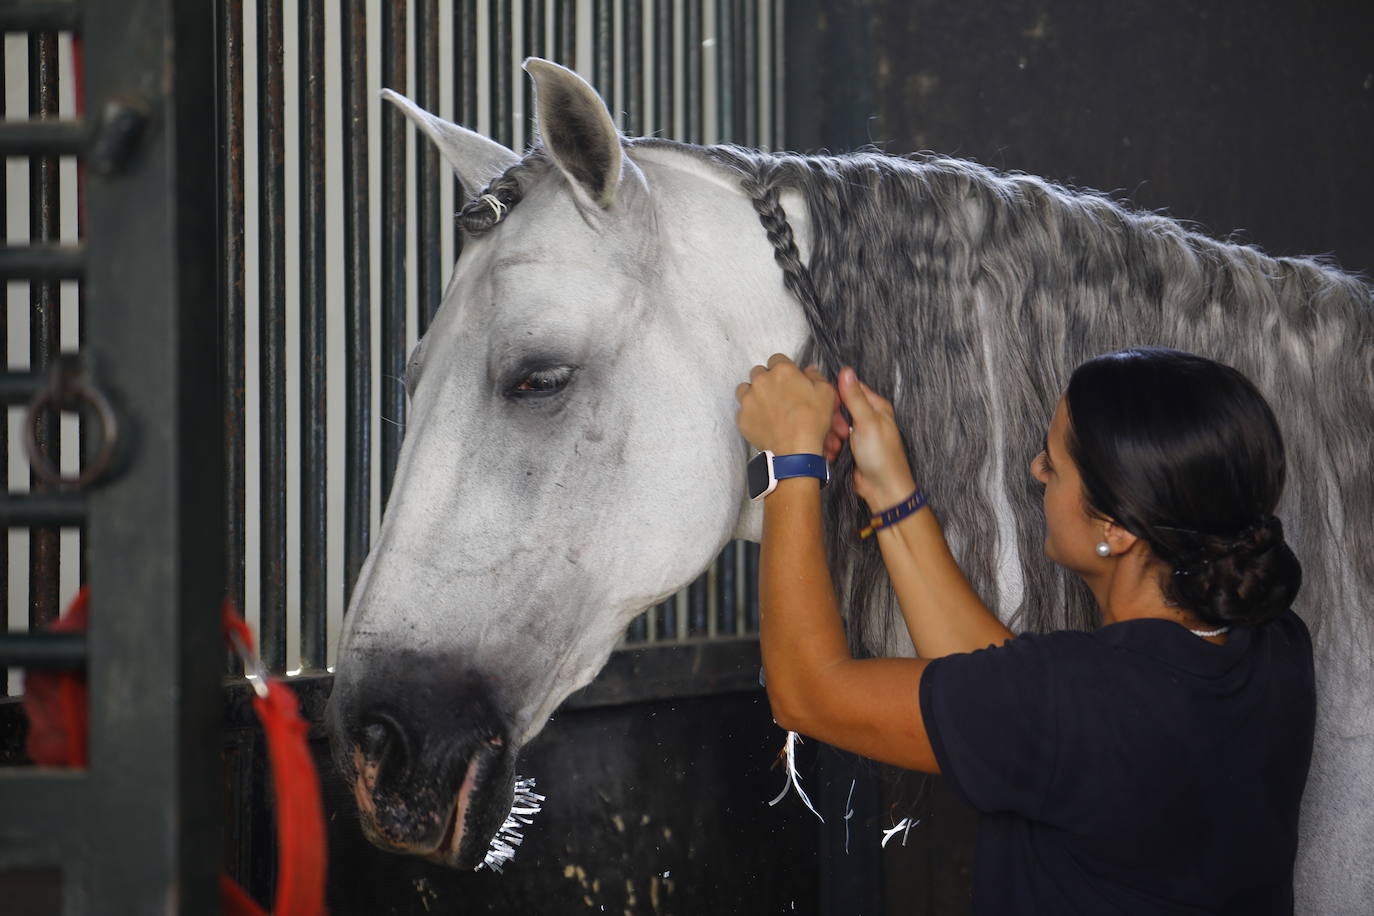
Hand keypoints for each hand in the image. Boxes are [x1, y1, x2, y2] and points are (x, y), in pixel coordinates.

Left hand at [735, 354, 845, 457]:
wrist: (796, 450)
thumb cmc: (811, 422)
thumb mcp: (826, 393)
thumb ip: (815, 376)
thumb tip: (809, 371)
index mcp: (782, 371)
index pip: (777, 359)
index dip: (783, 369)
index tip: (787, 378)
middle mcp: (761, 381)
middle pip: (759, 372)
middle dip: (767, 380)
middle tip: (777, 393)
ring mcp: (749, 399)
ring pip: (744, 389)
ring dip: (753, 393)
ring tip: (765, 405)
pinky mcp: (742, 418)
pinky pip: (742, 410)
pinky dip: (750, 414)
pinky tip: (762, 421)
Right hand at [837, 367, 917, 509]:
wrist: (882, 489)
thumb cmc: (882, 456)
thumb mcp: (867, 422)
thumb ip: (855, 397)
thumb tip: (846, 371)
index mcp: (877, 406)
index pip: (851, 388)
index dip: (838, 395)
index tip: (831, 405)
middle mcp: (868, 417)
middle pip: (840, 408)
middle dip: (834, 420)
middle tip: (840, 432)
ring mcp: (858, 433)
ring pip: (834, 425)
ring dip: (831, 435)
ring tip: (837, 446)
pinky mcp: (850, 448)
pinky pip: (834, 440)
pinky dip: (831, 446)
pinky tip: (834, 454)